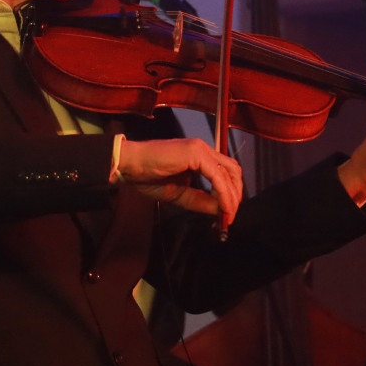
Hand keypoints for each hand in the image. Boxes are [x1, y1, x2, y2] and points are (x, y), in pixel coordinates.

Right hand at [116, 137, 242, 232]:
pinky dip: (224, 193)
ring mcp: (200, 149)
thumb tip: (220, 210)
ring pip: (229, 172)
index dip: (230, 193)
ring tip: (227, 214)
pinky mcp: (196, 153)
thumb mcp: (179, 194)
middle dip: (235, 195)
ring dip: (232, 196)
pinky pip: (217, 176)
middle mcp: (203, 149)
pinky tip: (223, 207)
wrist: (130, 166)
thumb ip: (200, 200)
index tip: (227, 214)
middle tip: (230, 216)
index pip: (225, 172)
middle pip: (233, 171)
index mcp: (199, 156)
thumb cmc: (148, 176)